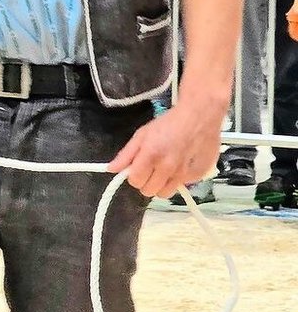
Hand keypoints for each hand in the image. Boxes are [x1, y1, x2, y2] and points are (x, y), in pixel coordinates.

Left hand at [108, 97, 225, 197]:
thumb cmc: (168, 123)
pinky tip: (181, 165)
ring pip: (165, 193)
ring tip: (165, 170)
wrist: (199, 117)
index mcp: (151, 155)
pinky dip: (178, 180)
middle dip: (147, 182)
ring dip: (162, 185)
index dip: (134, 176)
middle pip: (149, 191)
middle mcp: (168, 168)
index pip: (135, 181)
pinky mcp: (198, 175)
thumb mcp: (142, 134)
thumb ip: (126, 154)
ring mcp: (184, 173)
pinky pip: (182, 186)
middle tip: (151, 169)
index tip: (137, 169)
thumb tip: (111, 169)